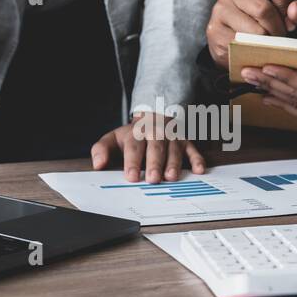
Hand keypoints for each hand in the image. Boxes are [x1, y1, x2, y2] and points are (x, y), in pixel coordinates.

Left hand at [90, 113, 207, 183]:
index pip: (134, 147)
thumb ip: (102, 150)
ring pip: (174, 150)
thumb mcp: (113, 138)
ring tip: (171, 177)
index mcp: (136, 133)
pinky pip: (193, 150)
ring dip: (173, 164)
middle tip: (153, 179)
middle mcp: (156, 134)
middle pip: (155, 148)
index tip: (132, 177)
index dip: (133, 162)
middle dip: (154, 164)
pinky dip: (197, 160)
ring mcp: (172, 138)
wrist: (153, 117)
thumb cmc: (132, 136)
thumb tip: (97, 165)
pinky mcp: (186, 142)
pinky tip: (199, 170)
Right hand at [206, 0, 296, 66]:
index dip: (287, 2)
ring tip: (266, 44)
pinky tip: (252, 49)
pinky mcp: (214, 31)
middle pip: (264, 9)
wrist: (231, 39)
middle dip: (277, 29)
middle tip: (278, 37)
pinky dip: (252, 51)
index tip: (285, 17)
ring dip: (266, 43)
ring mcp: (220, 9)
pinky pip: (241, 45)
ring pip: (254, 31)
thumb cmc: (263, 21)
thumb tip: (295, 12)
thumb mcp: (286, 11)